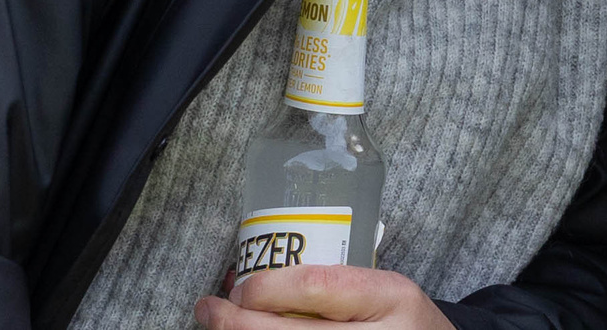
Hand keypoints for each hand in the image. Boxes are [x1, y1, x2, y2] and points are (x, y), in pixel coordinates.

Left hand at [196, 266, 451, 325]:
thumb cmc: (398, 321)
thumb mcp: (383, 289)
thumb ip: (331, 285)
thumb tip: (249, 280)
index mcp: (391, 298)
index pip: (316, 287)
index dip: (267, 288)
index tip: (241, 285)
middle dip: (233, 321)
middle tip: (208, 308)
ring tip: (217, 326)